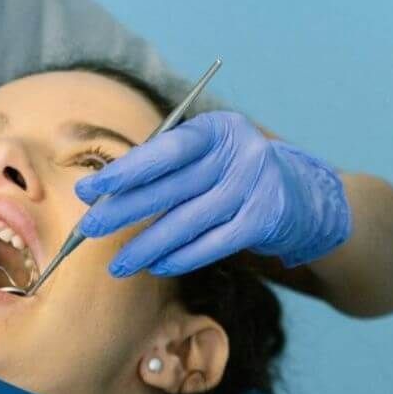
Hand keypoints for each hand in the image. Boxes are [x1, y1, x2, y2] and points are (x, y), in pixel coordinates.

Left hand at [73, 111, 350, 276]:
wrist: (304, 196)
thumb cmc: (235, 174)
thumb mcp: (208, 156)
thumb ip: (166, 167)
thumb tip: (105, 193)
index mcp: (217, 128)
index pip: (165, 148)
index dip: (126, 170)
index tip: (90, 189)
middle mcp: (239, 152)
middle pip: (172, 185)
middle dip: (124, 210)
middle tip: (88, 229)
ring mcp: (256, 185)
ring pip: (189, 220)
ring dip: (148, 245)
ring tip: (118, 264)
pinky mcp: (265, 219)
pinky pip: (215, 243)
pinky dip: (182, 257)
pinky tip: (156, 265)